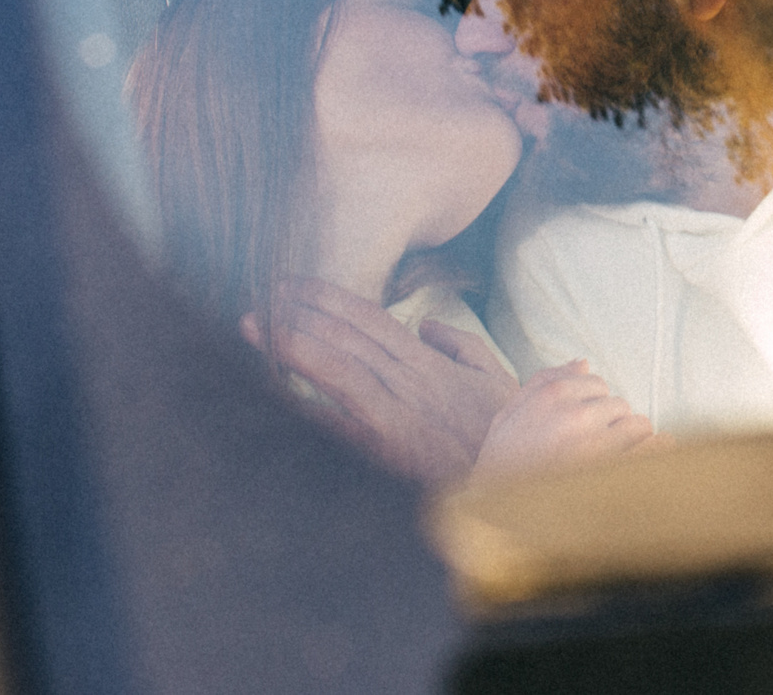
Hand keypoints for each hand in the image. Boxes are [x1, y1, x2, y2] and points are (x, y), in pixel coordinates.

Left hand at [246, 278, 516, 486]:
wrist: (515, 485)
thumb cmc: (505, 434)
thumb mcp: (495, 379)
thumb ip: (462, 345)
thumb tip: (427, 325)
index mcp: (429, 365)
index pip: (372, 321)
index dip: (330, 299)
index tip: (295, 286)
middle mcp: (409, 382)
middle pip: (347, 338)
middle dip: (301, 312)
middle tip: (262, 295)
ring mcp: (396, 416)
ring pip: (339, 369)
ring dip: (295, 345)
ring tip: (257, 327)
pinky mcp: (386, 451)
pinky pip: (339, 422)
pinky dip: (308, 404)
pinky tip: (273, 390)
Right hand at [470, 360, 666, 482]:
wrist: (494, 518)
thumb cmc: (500, 466)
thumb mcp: (507, 416)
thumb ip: (543, 381)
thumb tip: (583, 363)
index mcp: (553, 395)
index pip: (598, 384)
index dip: (593, 406)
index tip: (583, 426)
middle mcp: (578, 414)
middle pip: (619, 405)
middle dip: (611, 424)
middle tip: (595, 448)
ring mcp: (598, 444)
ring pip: (639, 425)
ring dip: (632, 440)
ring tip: (615, 460)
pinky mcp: (614, 474)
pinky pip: (653, 450)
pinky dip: (658, 451)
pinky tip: (653, 459)